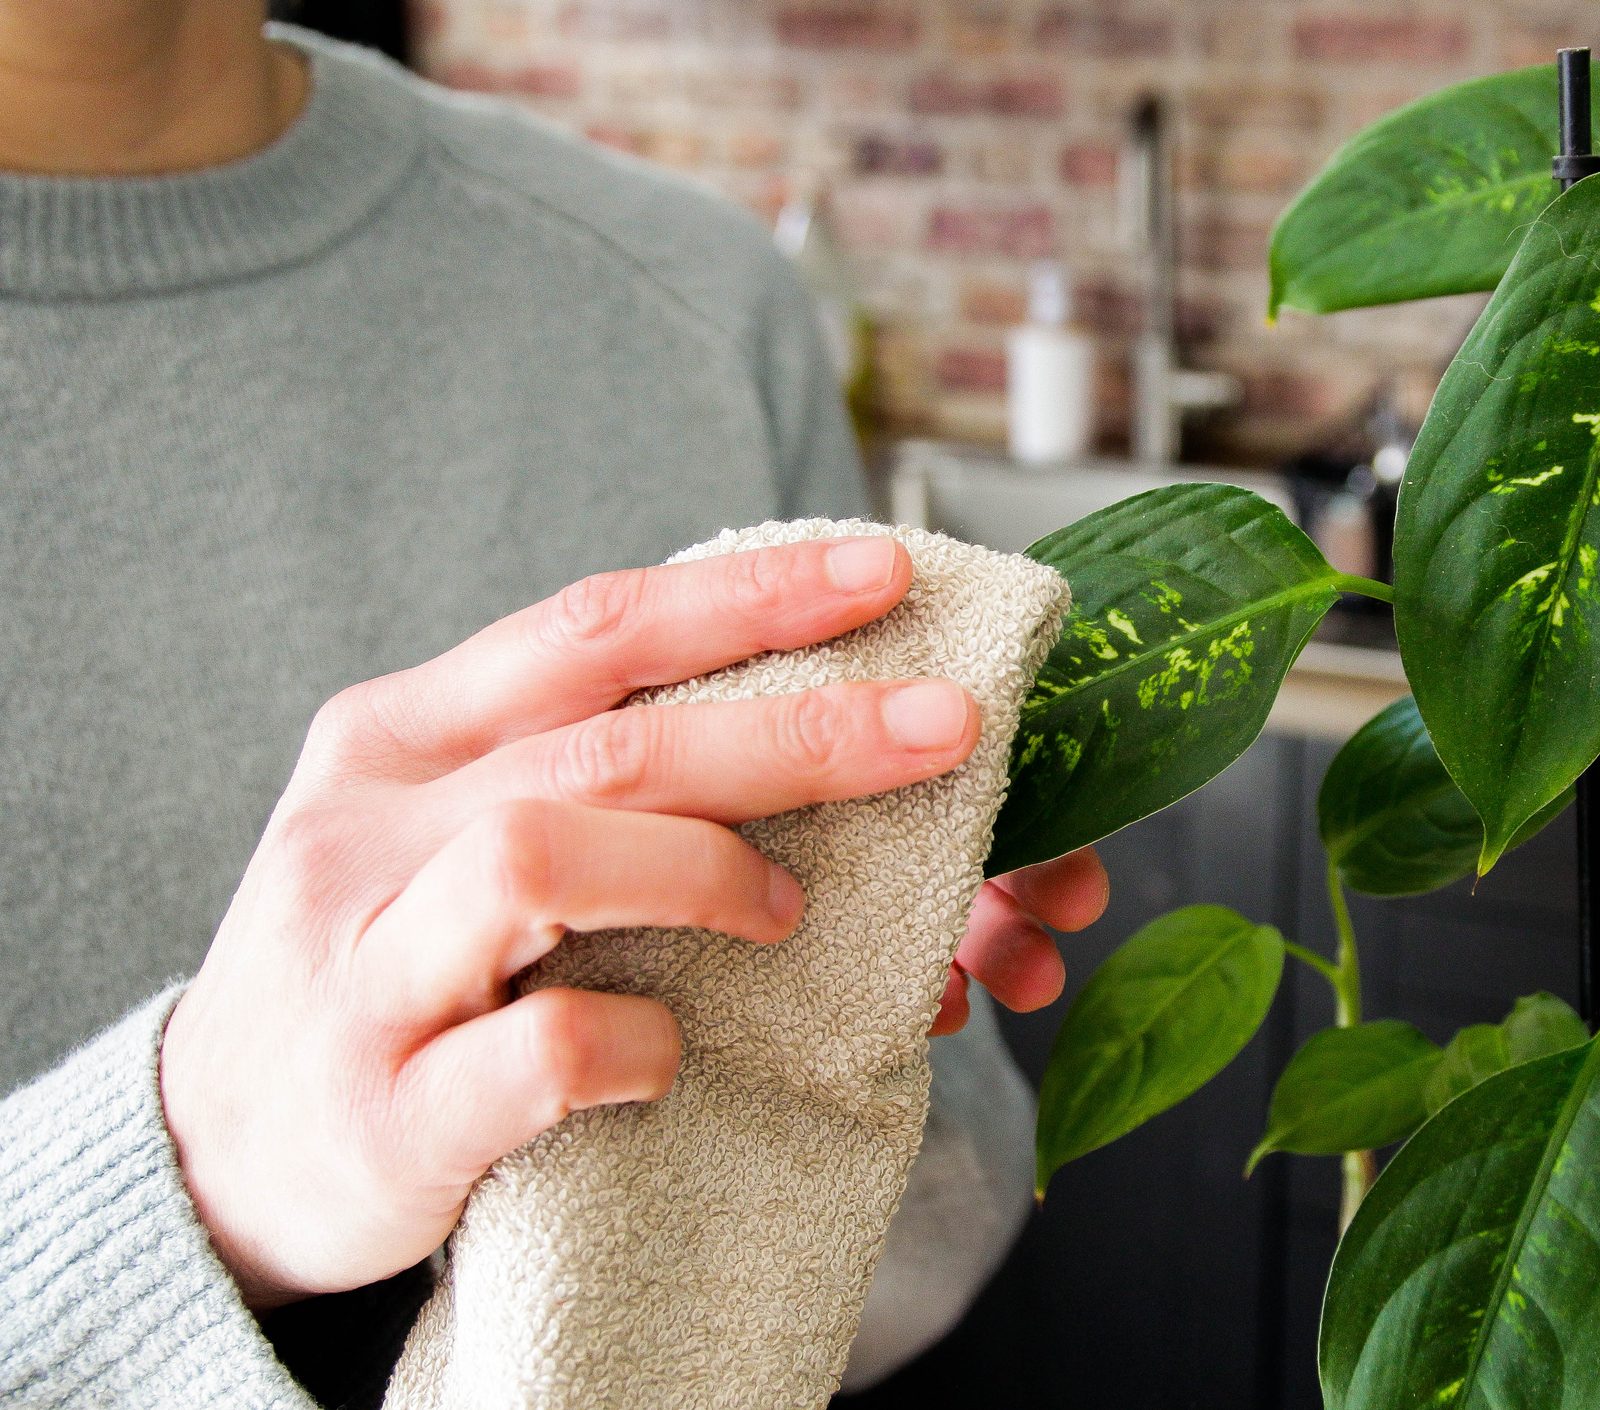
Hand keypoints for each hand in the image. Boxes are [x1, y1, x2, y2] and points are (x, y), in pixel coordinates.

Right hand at [160, 537, 1096, 1308]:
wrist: (214, 1152)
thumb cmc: (381, 961)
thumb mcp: (435, 823)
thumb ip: (568, 759)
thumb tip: (793, 698)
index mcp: (399, 738)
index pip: (592, 629)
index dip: (748, 597)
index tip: (884, 574)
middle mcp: (369, 835)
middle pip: (609, 742)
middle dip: (798, 731)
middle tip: (944, 730)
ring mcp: (367, 972)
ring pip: (545, 859)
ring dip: (704, 871)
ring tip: (786, 910)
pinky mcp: (388, 1113)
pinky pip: (542, 1049)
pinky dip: (639, 1039)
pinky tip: (672, 1049)